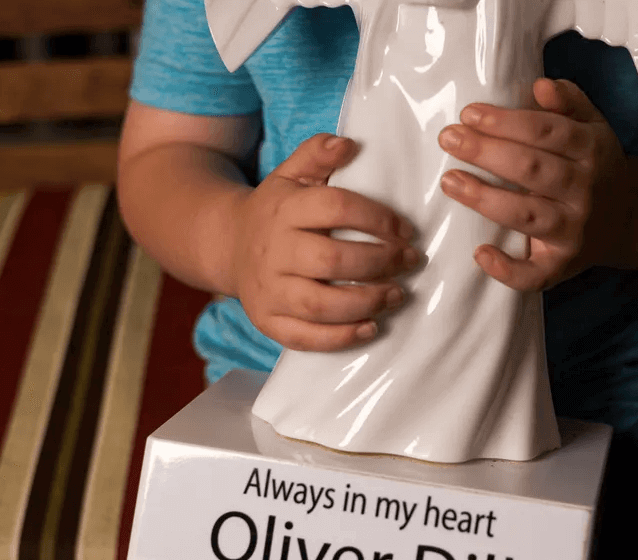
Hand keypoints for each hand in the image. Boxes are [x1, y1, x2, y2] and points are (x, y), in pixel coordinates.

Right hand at [232, 133, 419, 350]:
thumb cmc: (276, 210)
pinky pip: (305, 337)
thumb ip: (317, 154)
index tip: (405, 230)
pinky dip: (342, 337)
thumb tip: (348, 143)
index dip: (378, 218)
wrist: (226, 244)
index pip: (336, 208)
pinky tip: (371, 327)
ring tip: (398, 294)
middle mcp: (273, 251)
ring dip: (368, 302)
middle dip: (381, 263)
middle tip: (410, 262)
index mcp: (284, 210)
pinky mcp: (267, 321)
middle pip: (333, 261)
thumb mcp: (291, 174)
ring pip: (321, 304)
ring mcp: (268, 290)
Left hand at [437, 78, 635, 290]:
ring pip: (526, 215)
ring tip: (450, 181)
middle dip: (487, 152)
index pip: (546, 131)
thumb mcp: (593, 127)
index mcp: (590, 150)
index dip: (506, 121)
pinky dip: (508, 270)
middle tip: (449, 139)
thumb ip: (569, 102)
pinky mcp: (562, 264)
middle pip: (532, 169)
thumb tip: (541, 85)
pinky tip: (481, 254)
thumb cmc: (596, 166)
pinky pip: (535, 274)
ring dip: (486, 199)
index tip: (469, 113)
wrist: (631, 218)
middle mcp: (584, 190)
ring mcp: (573, 230)